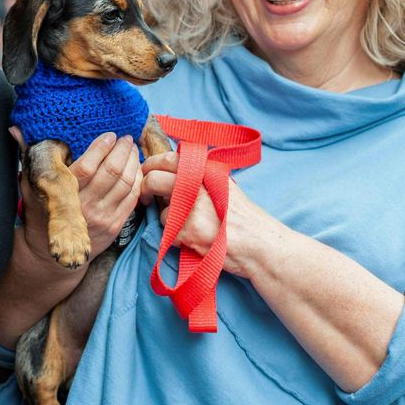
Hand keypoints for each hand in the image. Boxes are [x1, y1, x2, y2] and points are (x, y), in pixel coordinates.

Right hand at [14, 128, 141, 267]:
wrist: (51, 256)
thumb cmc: (39, 214)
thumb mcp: (29, 186)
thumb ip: (27, 156)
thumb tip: (15, 128)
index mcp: (63, 195)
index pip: (87, 167)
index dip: (101, 148)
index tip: (109, 135)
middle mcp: (84, 207)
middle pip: (111, 172)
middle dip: (122, 151)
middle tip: (125, 138)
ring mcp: (101, 218)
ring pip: (126, 184)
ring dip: (132, 162)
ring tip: (131, 149)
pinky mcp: (114, 226)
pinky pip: (132, 198)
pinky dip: (137, 180)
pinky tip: (135, 168)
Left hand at [141, 151, 269, 279]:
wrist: (259, 245)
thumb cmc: (244, 218)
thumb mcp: (224, 185)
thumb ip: (199, 176)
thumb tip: (170, 169)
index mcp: (204, 171)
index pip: (166, 159)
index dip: (150, 165)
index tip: (145, 172)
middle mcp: (196, 185)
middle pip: (153, 180)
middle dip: (144, 189)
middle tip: (145, 197)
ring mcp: (190, 209)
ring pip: (162, 213)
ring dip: (170, 221)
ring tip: (193, 227)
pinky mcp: (187, 232)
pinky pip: (169, 234)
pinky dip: (178, 240)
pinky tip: (197, 240)